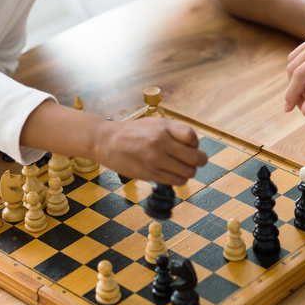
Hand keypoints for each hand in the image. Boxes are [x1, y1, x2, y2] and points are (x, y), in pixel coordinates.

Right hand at [93, 118, 207, 185]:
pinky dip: (178, 179)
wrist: (106, 141)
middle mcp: (160, 142)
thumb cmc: (133, 132)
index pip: (192, 137)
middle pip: (195, 158)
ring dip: (188, 172)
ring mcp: (155, 159)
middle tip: (193, 161)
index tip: (190, 146)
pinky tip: (171, 174)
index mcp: (163, 126)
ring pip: (188, 172)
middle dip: (198, 161)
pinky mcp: (150, 174)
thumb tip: (195, 148)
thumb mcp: (154, 124)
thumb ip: (174, 133)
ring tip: (180, 168)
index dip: (195, 144)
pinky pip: (175, 181)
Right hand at [284, 25, 304, 114]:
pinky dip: (303, 66)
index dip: (292, 93)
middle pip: (294, 64)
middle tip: (300, 105)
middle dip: (293, 86)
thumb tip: (304, 110)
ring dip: (296, 77)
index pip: (301, 73)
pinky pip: (304, 49)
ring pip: (296, 56)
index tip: (288, 109)